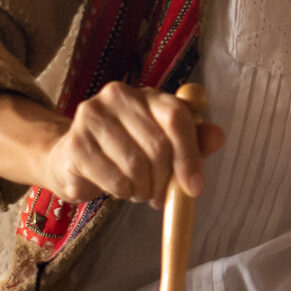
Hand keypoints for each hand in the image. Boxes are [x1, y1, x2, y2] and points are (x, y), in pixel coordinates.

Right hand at [0, 85, 223, 204]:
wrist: (72, 158)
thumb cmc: (126, 151)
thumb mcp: (164, 145)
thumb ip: (193, 140)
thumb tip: (218, 136)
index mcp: (146, 94)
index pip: (176, 117)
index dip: (189, 154)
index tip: (194, 188)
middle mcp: (118, 96)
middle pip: (158, 145)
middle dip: (164, 180)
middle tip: (159, 196)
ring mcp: (92, 116)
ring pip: (135, 165)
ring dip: (143, 189)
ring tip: (138, 190)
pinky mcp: (75, 144)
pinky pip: (113, 179)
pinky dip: (123, 192)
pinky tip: (119, 189)